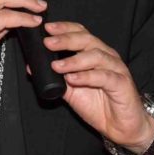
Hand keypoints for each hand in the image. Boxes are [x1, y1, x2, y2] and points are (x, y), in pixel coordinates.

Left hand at [44, 21, 153, 154]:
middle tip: (48, 43)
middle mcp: (106, 56)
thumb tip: (31, 67)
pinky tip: (73, 78)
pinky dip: (86, 76)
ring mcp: (116, 68)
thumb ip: (55, 77)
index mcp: (94, 53)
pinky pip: (104, 76)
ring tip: (57, 65)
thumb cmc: (99, 105)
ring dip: (74, 59)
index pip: (80, 33)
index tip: (47, 28)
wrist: (121, 126)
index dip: (64, 28)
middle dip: (65, 39)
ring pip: (95, 56)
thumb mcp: (71, 90)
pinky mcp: (122, 83)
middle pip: (86, 40)